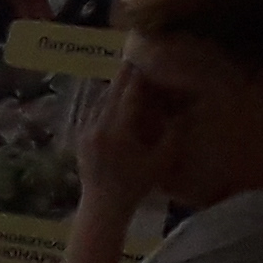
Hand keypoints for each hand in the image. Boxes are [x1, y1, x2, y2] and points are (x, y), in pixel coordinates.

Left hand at [76, 66, 174, 210]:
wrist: (103, 203)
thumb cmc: (137, 185)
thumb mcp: (161, 161)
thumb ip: (172, 134)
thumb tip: (182, 111)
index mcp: (118, 132)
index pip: (129, 97)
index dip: (138, 78)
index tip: (146, 63)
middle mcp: (98, 127)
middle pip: (111, 94)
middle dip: (124, 77)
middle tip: (133, 59)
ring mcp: (86, 131)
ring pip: (99, 101)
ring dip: (113, 88)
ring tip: (125, 74)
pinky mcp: (80, 136)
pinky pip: (92, 112)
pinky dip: (103, 101)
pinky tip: (112, 96)